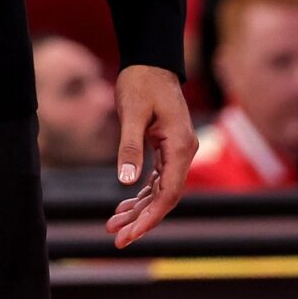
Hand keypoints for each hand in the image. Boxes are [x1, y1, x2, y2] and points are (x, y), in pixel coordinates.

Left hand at [104, 64, 194, 249]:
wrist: (151, 60)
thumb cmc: (142, 82)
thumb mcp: (132, 113)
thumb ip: (130, 147)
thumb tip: (126, 183)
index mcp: (180, 146)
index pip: (169, 194)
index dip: (150, 218)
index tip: (129, 234)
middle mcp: (183, 152)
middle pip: (166, 197)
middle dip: (142, 220)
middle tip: (117, 238)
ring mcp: (176, 150)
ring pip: (160, 191)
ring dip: (139, 210)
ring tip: (114, 226)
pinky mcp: (167, 148)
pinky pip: (157, 179)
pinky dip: (141, 194)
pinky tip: (124, 207)